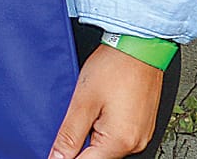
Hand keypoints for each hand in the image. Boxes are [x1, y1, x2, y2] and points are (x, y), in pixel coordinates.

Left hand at [48, 43, 162, 158]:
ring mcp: (140, 135)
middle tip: (74, 117)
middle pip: (97, 156)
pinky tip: (98, 107)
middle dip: (79, 144)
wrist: (139, 48)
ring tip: (89, 107)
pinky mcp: (141, 126)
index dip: (65, 157)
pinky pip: (117, 135)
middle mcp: (135, 143)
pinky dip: (103, 126)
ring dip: (91, 134)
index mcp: (120, 142)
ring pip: (106, 146)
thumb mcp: (82, 102)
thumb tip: (57, 157)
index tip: (55, 150)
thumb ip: (69, 134)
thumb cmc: (114, 68)